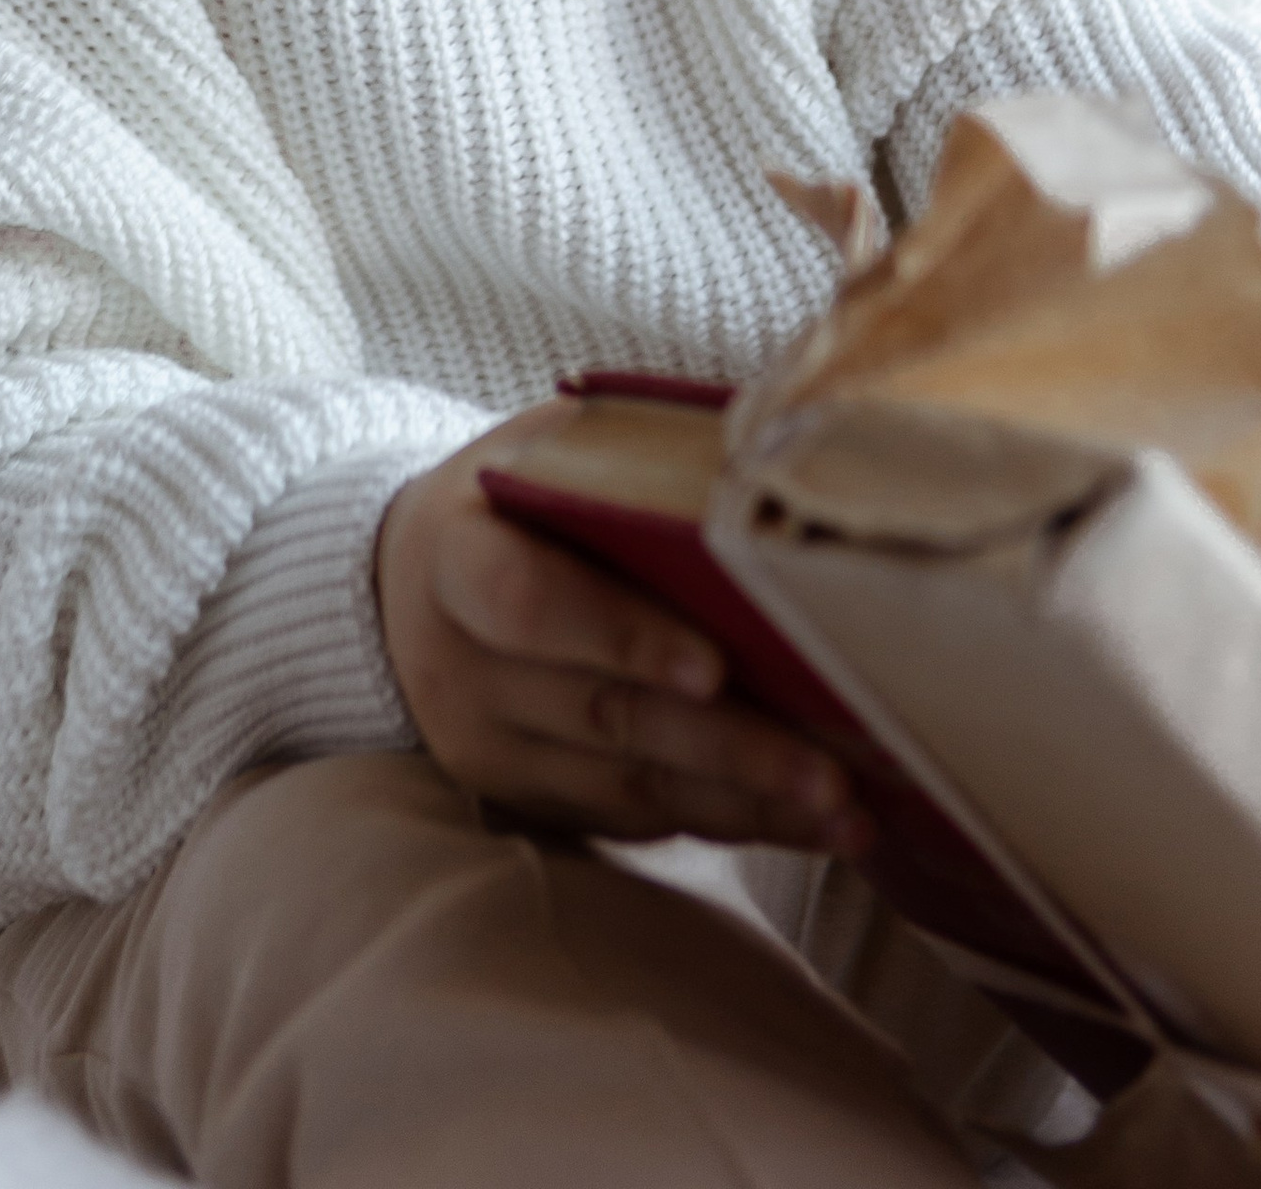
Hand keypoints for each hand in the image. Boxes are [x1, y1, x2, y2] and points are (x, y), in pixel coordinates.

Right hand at [374, 403, 868, 852]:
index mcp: (457, 559)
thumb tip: (782, 439)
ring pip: (630, 784)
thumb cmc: (517, 495)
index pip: (529, 604)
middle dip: (728, 747)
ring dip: (747, 801)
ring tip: (848, 808)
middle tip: (832, 768)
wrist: (412, 581)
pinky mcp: (530, 800)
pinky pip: (637, 818)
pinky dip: (729, 820)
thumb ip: (637, 454)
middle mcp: (461, 669)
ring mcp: (491, 749)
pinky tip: (810, 821)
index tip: (713, 668)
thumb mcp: (549, 450)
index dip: (621, 636)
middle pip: (603, 714)